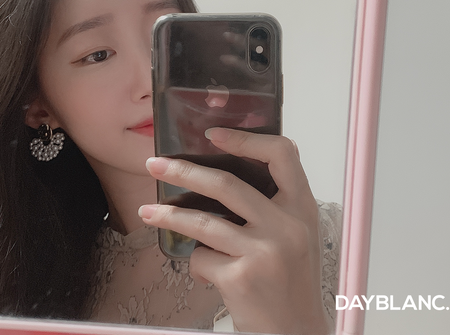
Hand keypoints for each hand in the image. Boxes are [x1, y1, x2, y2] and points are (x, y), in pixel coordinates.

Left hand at [139, 128, 329, 334]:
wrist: (296, 332)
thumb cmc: (289, 280)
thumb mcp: (292, 234)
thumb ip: (269, 205)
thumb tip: (216, 177)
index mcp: (302, 206)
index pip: (282, 154)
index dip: (246, 139)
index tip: (213, 135)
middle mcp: (288, 225)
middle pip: (226, 183)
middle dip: (183, 172)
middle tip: (155, 165)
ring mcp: (265, 251)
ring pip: (203, 221)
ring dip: (168, 216)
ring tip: (147, 213)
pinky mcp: (242, 278)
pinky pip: (202, 258)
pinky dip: (197, 263)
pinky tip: (205, 273)